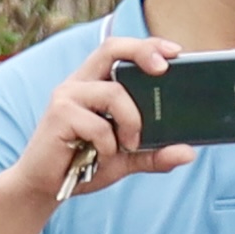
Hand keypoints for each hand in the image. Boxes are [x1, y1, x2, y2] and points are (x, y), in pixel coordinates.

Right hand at [18, 35, 187, 210]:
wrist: (45, 188)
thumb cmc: (85, 165)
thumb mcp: (127, 159)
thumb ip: (155, 154)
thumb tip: (189, 153)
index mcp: (95, 84)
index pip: (119, 50)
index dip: (146, 45)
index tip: (175, 52)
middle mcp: (80, 83)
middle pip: (111, 48)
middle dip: (143, 52)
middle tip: (164, 70)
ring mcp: (67, 96)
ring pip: (115, 93)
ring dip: (132, 122)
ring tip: (130, 144)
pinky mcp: (59, 114)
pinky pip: (99, 125)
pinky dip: (109, 145)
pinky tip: (100, 157)